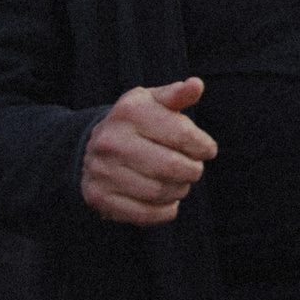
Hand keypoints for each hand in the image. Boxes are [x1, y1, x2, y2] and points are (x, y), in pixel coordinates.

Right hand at [81, 78, 218, 225]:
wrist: (92, 146)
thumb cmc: (136, 122)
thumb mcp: (153, 101)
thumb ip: (177, 95)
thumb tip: (196, 85)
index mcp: (130, 112)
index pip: (183, 134)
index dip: (203, 146)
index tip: (207, 150)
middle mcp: (111, 141)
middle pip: (171, 167)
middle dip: (193, 170)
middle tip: (194, 169)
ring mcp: (101, 171)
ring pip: (159, 192)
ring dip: (180, 190)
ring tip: (180, 182)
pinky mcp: (98, 197)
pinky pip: (144, 214)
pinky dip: (165, 211)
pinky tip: (169, 201)